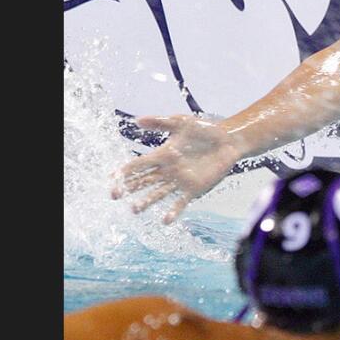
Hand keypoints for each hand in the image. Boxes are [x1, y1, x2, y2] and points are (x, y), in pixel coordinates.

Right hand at [112, 115, 242, 222]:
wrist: (229, 140)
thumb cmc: (205, 130)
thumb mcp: (181, 123)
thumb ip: (160, 122)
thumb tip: (137, 120)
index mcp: (162, 155)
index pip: (138, 165)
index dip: (125, 171)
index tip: (110, 178)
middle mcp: (168, 170)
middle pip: (144, 181)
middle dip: (128, 188)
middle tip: (114, 195)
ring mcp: (180, 181)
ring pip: (158, 194)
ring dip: (146, 202)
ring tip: (134, 209)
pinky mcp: (194, 189)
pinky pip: (181, 202)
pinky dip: (173, 211)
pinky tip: (165, 220)